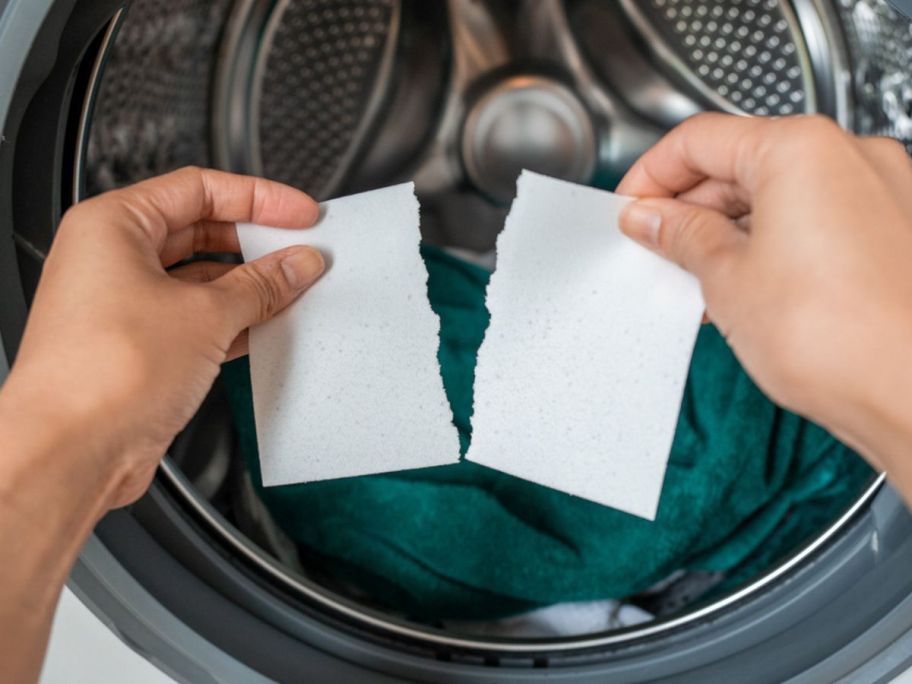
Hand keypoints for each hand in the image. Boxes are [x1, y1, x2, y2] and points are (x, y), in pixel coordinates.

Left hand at [0, 167, 323, 509]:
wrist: (70, 452)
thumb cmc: (101, 375)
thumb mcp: (206, 315)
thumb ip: (261, 285)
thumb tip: (294, 264)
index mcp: (112, 226)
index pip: (199, 189)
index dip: (258, 197)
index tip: (298, 213)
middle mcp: (109, 260)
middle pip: (199, 231)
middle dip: (254, 244)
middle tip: (298, 254)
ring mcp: (121, 305)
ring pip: (198, 279)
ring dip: (247, 287)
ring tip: (290, 292)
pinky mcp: (136, 347)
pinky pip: (193, 319)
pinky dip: (231, 320)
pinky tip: (264, 327)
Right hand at [617, 113, 911, 484]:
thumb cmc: (841, 340)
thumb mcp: (727, 279)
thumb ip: (681, 236)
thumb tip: (654, 219)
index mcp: (802, 149)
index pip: (699, 139)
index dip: (650, 176)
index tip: (632, 208)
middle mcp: (850, 157)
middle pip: (742, 161)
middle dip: (690, 206)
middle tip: (656, 246)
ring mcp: (881, 192)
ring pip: (780, 193)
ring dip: (729, 229)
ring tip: (698, 277)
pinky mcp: (893, 231)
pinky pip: (815, 219)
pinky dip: (773, 242)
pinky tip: (745, 285)